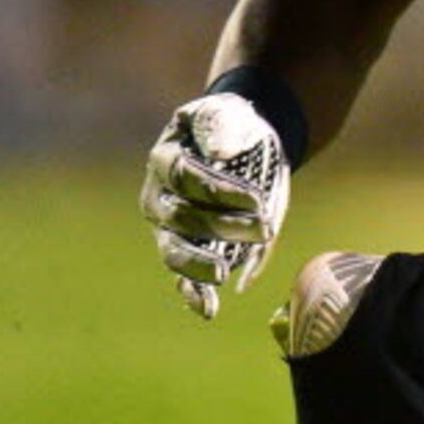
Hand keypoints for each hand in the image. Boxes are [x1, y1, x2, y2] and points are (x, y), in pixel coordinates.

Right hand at [139, 93, 292, 319]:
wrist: (240, 143)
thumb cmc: (231, 125)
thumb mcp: (228, 114)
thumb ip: (221, 126)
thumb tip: (221, 151)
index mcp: (165, 160)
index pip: (187, 178)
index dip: (221, 192)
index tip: (257, 199)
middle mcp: (158, 197)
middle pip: (184, 218)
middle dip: (225, 226)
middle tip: (264, 228)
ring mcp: (168, 228)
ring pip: (174, 251)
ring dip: (201, 265)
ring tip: (224, 274)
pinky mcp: (184, 248)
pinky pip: (181, 276)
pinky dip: (193, 294)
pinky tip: (209, 309)